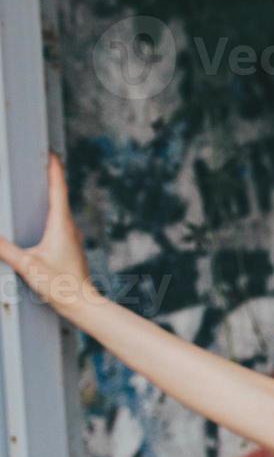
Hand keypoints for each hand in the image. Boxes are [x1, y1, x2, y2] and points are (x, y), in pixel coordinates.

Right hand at [0, 151, 95, 316]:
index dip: (54, 169)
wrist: (82, 303)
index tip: (51, 153)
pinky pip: (60, 221)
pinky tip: (45, 215)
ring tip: (42, 180)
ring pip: (61, 209)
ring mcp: (72, 237)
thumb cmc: (60, 285)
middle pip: (60, 195)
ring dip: (52, 193)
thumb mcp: (26, 265)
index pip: (58, 189)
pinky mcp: (70, 246)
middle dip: (51, 176)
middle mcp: (69, 227)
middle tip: (43, 159)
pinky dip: (52, 210)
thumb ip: (4, 249)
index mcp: (61, 225)